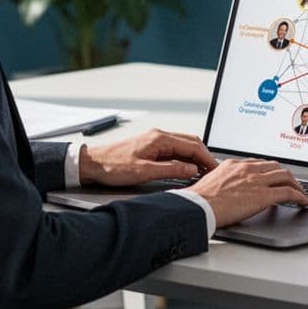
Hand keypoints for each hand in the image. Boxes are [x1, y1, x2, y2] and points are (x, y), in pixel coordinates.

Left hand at [78, 128, 216, 186]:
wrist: (92, 164)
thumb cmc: (113, 166)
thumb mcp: (144, 172)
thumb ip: (171, 170)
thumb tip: (192, 169)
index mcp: (159, 138)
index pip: (192, 145)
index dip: (207, 158)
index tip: (215, 169)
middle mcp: (158, 136)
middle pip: (191, 142)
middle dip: (204, 156)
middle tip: (213, 171)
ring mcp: (154, 140)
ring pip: (183, 146)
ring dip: (194, 157)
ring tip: (202, 172)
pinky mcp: (150, 147)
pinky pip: (174, 150)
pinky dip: (184, 158)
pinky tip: (185, 169)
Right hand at [187, 158, 307, 226]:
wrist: (199, 206)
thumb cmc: (199, 199)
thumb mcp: (211, 182)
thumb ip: (223, 181)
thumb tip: (225, 189)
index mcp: (235, 165)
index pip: (259, 163)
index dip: (270, 170)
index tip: (274, 175)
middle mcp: (248, 169)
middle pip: (276, 167)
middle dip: (286, 175)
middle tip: (291, 183)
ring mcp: (257, 181)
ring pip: (286, 177)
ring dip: (296, 185)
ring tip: (301, 192)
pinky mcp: (264, 196)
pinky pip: (289, 193)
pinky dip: (300, 197)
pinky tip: (304, 202)